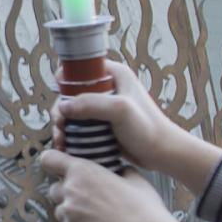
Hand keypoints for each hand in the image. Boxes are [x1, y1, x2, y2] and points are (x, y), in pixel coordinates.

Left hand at [38, 150, 189, 221]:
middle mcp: (70, 190)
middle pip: (54, 188)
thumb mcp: (134, 178)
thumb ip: (119, 170)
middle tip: (86, 199)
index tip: (58, 167)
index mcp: (83, 170)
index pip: (49, 159)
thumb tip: (120, 171)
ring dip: (71, 212)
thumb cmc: (141, 207)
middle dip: (66, 193)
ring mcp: (68, 212)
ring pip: (60, 210)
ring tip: (94, 217)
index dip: (52, 162)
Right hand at [51, 60, 221, 189]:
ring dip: (63, 125)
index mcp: (114, 74)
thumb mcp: (120, 110)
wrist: (162, 153)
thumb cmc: (148, 129)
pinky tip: (66, 146)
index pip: (81, 68)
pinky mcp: (103, 124)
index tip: (60, 98)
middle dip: (61, 109)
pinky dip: (71, 135)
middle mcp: (107, 88)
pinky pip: (80, 126)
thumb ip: (91, 104)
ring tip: (61, 140)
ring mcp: (104, 107)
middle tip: (59, 125)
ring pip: (74, 112)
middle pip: (72, 93)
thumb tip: (63, 107)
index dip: (66, 80)